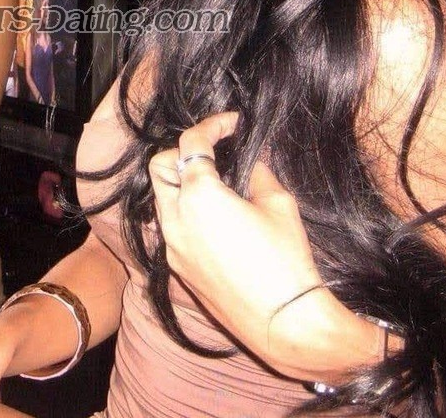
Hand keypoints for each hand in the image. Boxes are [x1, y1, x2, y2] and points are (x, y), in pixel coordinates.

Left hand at [149, 113, 338, 375]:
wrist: (284, 322)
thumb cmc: (286, 260)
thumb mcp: (278, 203)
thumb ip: (257, 171)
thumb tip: (249, 158)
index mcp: (199, 194)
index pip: (191, 142)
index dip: (212, 124)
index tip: (232, 123)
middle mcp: (175, 217)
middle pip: (159, 165)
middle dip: (183, 149)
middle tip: (214, 149)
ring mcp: (171, 244)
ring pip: (161, 197)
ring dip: (179, 180)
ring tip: (213, 179)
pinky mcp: (176, 266)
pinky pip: (169, 225)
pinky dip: (183, 209)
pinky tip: (211, 214)